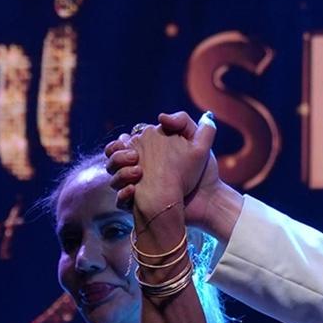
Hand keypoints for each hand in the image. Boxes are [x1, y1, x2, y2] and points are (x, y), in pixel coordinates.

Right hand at [107, 111, 219, 226]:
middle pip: (114, 159)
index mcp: (150, 153)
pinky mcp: (140, 206)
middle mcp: (140, 169)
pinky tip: (134, 191)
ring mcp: (138, 188)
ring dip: (120, 174)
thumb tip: (160, 117)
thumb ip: (183, 123)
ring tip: (138, 173)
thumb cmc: (204, 172)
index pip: (125, 142)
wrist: (208, 200)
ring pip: (114, 179)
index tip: (133, 145)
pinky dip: (124, 195)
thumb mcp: (197, 143)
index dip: (124, 143)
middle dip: (118, 157)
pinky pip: (121, 201)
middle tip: (135, 158)